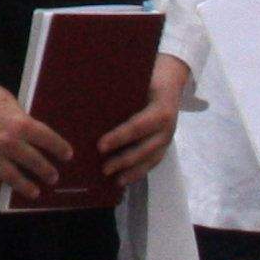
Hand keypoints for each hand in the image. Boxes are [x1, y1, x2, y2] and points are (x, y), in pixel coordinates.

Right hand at [0, 72, 68, 197]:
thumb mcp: (6, 99)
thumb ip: (18, 117)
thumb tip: (27, 132)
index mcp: (19, 123)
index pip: (47, 139)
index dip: (60, 148)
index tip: (67, 155)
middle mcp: (8, 142)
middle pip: (34, 162)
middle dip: (46, 171)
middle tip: (53, 178)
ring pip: (13, 178)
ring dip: (26, 187)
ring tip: (34, 193)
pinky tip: (4, 189)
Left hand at [95, 55, 192, 187]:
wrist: (171, 81)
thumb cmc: (147, 79)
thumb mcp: (136, 82)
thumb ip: (120, 94)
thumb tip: (89, 102)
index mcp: (160, 109)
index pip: (138, 126)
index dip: (119, 137)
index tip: (100, 146)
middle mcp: (167, 127)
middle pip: (145, 148)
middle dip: (124, 160)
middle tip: (103, 168)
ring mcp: (168, 138)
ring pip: (151, 159)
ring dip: (132, 171)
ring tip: (114, 181)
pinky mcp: (166, 145)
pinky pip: (154, 162)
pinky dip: (139, 172)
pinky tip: (125, 180)